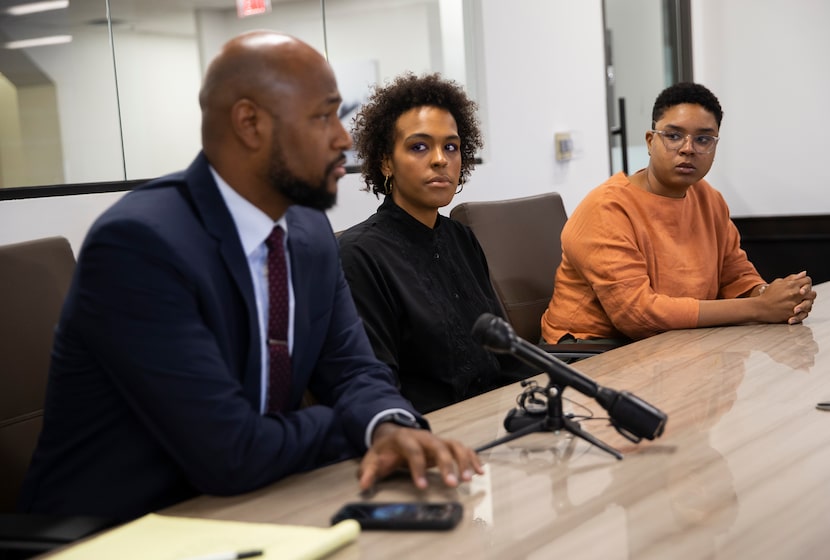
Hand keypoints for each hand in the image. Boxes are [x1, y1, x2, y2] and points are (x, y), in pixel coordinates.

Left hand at [358, 423, 483, 490]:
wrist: (394, 434)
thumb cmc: (385, 450)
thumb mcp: (372, 458)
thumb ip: (368, 471)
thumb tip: (364, 485)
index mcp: (404, 438)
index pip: (413, 451)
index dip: (418, 468)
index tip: (422, 487)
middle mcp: (423, 436)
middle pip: (438, 446)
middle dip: (447, 465)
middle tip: (452, 484)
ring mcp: (436, 439)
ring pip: (454, 445)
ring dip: (463, 461)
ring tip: (468, 479)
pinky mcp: (445, 445)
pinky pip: (462, 448)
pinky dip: (472, 458)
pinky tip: (480, 470)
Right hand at [760, 271, 815, 323]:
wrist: (760, 307)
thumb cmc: (768, 295)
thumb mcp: (778, 283)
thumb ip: (792, 278)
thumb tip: (803, 273)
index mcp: (791, 285)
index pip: (807, 280)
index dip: (806, 283)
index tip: (803, 286)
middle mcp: (795, 293)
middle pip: (812, 293)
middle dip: (809, 295)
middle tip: (803, 297)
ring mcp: (794, 304)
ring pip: (810, 304)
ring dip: (806, 304)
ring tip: (799, 305)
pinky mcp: (793, 313)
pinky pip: (804, 313)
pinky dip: (802, 313)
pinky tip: (795, 311)